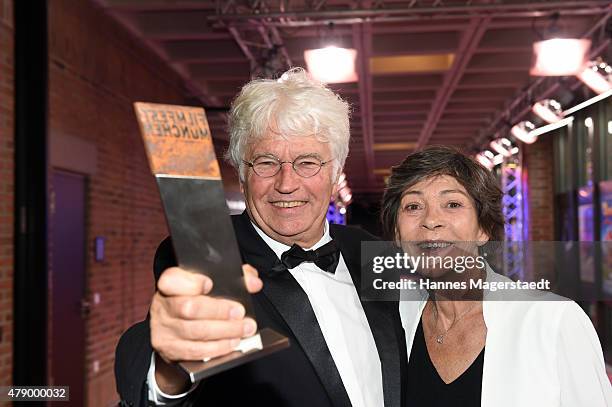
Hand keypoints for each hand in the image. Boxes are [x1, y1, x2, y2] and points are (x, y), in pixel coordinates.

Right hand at [150, 264, 261, 392]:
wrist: (175, 325)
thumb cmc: (197, 299)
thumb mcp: (212, 282)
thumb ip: (235, 277)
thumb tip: (253, 282)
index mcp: (170, 284)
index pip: (172, 280)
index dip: (191, 283)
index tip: (210, 284)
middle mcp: (163, 306)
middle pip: (189, 308)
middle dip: (219, 311)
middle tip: (240, 313)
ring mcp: (164, 329)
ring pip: (196, 332)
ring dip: (225, 332)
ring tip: (243, 329)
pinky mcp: (169, 349)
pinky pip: (195, 351)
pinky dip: (217, 348)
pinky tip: (232, 342)